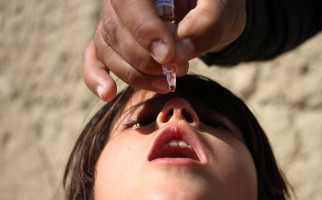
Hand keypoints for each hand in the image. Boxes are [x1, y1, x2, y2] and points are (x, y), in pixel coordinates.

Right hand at [82, 0, 245, 100]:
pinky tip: (108, 93)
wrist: (208, 14)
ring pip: (108, 50)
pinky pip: (94, 57)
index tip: (168, 57)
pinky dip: (96, 76)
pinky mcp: (113, 41)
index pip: (130, 3)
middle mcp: (123, 0)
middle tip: (180, 70)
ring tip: (167, 82)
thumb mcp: (221, 9)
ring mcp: (114, 20)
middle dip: (148, 60)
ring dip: (136, 75)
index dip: (145, 31)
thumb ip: (205, 25)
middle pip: (117, 31)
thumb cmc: (215, 6)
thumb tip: (177, 54)